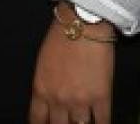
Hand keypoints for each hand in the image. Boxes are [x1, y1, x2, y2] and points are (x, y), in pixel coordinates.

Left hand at [29, 5, 113, 123]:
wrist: (81, 25)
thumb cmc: (59, 38)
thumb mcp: (42, 63)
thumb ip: (44, 85)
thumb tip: (49, 101)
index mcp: (41, 89)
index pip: (37, 120)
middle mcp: (58, 100)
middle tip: (66, 123)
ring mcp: (81, 101)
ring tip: (81, 123)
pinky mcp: (101, 98)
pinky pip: (103, 122)